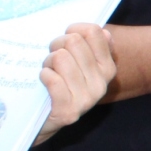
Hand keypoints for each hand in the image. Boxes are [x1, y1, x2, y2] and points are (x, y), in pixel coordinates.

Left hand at [35, 23, 117, 142]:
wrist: (46, 120)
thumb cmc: (60, 83)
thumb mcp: (78, 62)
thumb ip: (91, 45)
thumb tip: (104, 33)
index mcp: (107, 68)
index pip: (93, 31)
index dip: (73, 30)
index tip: (66, 42)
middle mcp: (101, 83)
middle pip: (73, 42)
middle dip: (57, 46)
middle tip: (53, 59)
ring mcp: (87, 99)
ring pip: (61, 58)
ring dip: (48, 62)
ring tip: (48, 72)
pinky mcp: (69, 111)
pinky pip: (52, 79)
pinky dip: (44, 76)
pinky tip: (45, 82)